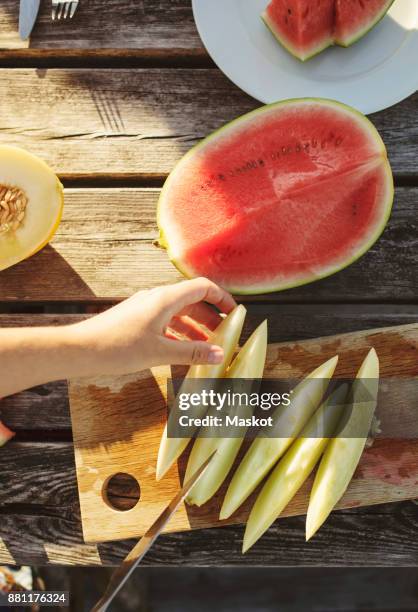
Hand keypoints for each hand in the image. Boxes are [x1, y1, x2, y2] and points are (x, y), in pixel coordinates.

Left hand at [73, 278, 236, 375]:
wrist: (80, 349)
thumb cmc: (116, 347)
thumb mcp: (160, 352)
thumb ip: (192, 353)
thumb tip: (219, 354)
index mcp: (165, 299)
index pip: (202, 288)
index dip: (221, 299)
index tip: (235, 313)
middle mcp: (156, 298)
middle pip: (192, 302)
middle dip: (210, 318)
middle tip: (224, 336)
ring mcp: (145, 308)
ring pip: (178, 314)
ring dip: (194, 328)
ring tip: (207, 347)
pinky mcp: (136, 319)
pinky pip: (165, 322)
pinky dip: (178, 334)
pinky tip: (182, 351)